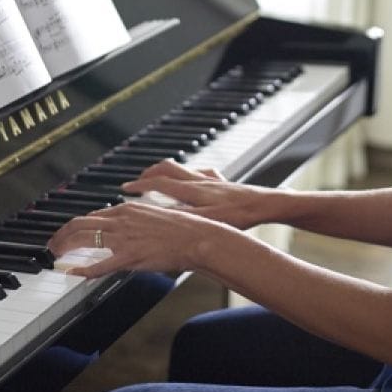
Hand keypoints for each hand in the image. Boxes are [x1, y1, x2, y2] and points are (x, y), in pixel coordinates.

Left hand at [45, 200, 229, 278]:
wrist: (196, 236)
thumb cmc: (182, 228)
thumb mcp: (154, 216)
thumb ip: (136, 220)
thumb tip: (126, 227)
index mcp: (127, 209)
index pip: (92, 216)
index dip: (75, 225)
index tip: (67, 233)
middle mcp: (121, 219)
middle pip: (79, 223)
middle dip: (61, 234)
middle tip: (52, 244)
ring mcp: (123, 238)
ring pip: (83, 238)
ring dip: (65, 246)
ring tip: (55, 254)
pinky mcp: (129, 256)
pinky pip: (100, 264)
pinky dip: (83, 269)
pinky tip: (73, 272)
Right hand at [121, 158, 278, 230]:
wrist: (266, 204)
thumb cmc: (240, 215)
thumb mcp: (208, 221)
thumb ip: (182, 218)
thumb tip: (159, 218)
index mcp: (192, 191)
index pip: (159, 183)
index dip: (139, 185)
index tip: (125, 189)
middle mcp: (199, 181)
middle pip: (167, 169)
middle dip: (148, 174)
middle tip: (135, 183)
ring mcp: (210, 179)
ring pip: (181, 169)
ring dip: (165, 172)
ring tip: (156, 180)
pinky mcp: (222, 182)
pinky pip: (200, 173)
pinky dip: (189, 175)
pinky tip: (191, 181)